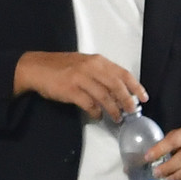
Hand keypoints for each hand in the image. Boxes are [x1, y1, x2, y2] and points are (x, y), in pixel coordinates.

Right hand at [14, 51, 147, 120]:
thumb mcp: (84, 64)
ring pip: (104, 96)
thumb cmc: (62, 66)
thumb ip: (101, 74)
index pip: (123, 73)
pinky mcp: (70, 90)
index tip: (143, 98)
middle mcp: (91, 67)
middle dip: (127, 101)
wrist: (37, 67)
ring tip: (117, 118)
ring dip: (113, 110)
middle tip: (132, 112)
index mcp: (97, 60)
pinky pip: (89, 104)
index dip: (135, 86)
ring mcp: (80, 78)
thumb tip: (118, 91)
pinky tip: (97, 116)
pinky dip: (95, 112)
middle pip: (116, 85)